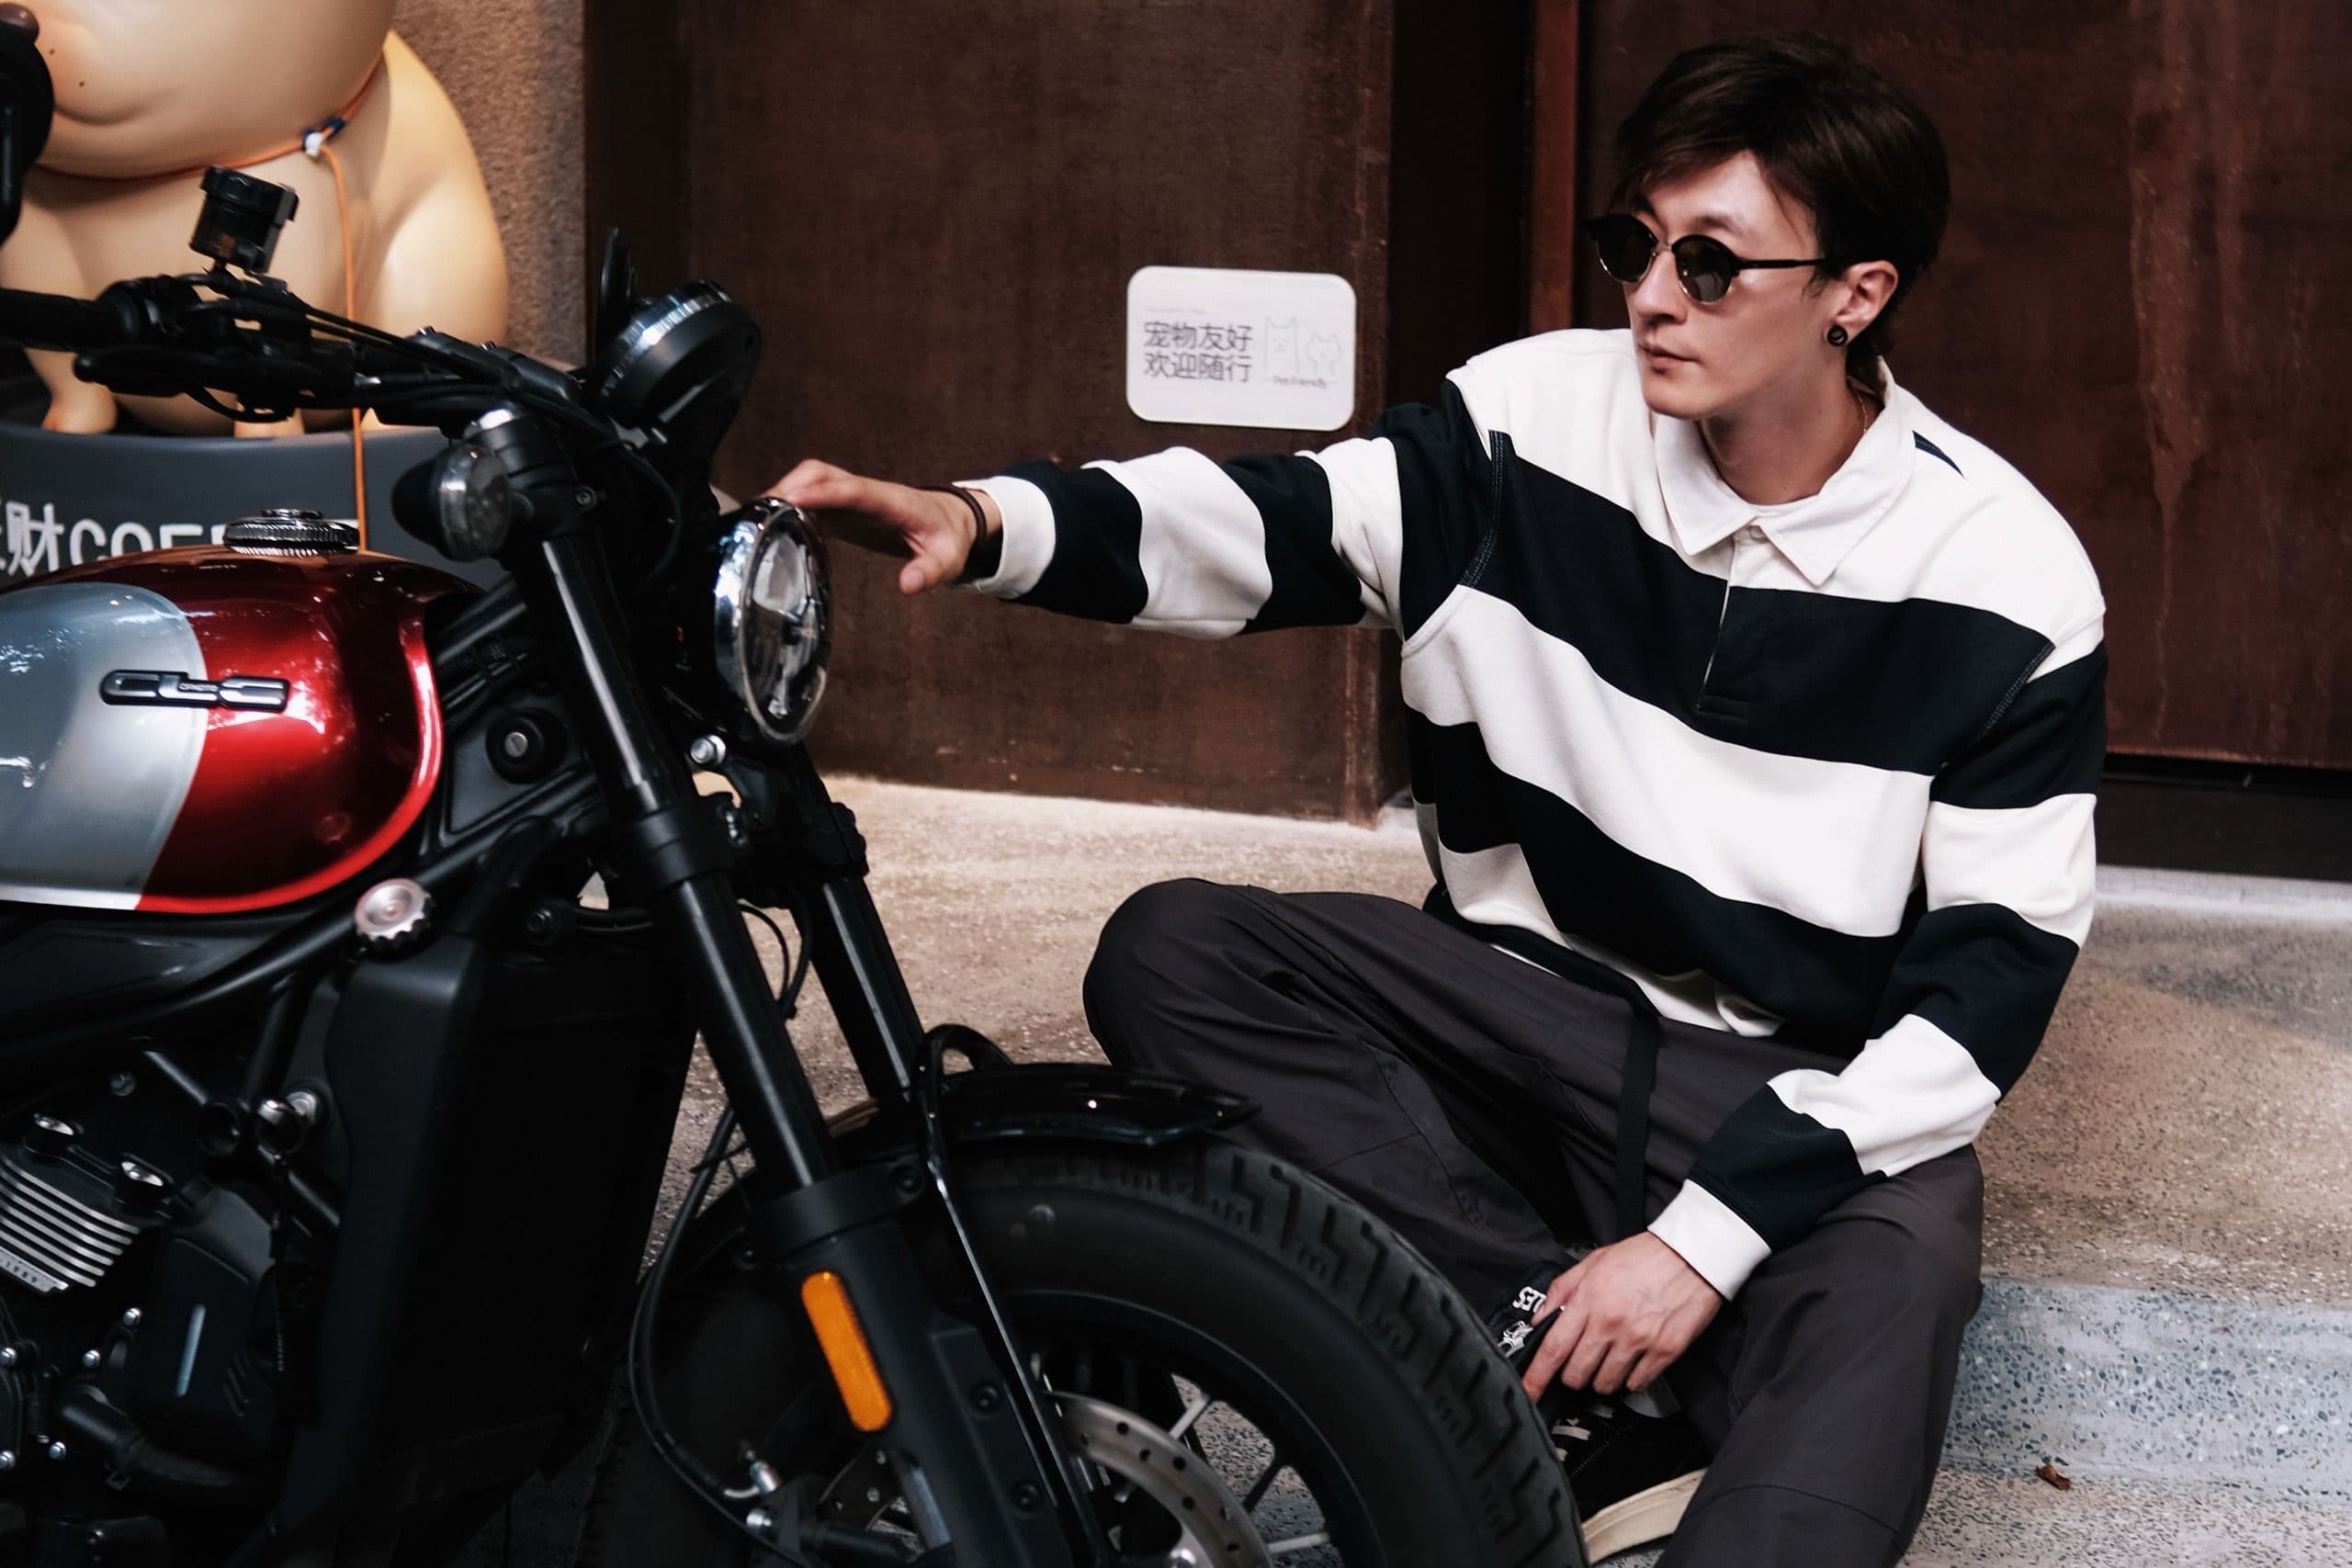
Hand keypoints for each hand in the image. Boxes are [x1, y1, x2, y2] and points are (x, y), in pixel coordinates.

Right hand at [763, 459, 998, 594]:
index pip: (851, 489)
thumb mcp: (948, 559)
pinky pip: (812, 501)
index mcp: (890, 499)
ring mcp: (853, 498)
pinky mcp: (845, 509)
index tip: (790, 498)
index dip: (820, 493)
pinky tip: (775, 531)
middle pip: (820, 474)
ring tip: (757, 519)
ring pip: (812, 482)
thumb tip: (907, 586)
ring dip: (785, 493)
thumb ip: (929, 572)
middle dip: (790, 486)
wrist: (951, 522)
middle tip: (761, 511)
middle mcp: (866, 492)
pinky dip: (791, 509)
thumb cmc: (948, 538)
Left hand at [1522, 1233, 1722, 1399]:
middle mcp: (1611, 1322)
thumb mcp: (1594, 1262)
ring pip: (1605, 1384)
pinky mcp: (1663, 1352)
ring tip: (1609, 1359)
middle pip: (1576, 1373)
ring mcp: (1638, 1340)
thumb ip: (1562, 1290)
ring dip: (1601, 1378)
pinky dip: (1631, 1379)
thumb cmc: (1645, 1256)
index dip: (1536, 1376)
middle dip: (1572, 1375)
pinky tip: (1632, 1360)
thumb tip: (1541, 1317)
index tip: (1529, 1391)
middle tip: (1579, 1362)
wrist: (1692, 1255)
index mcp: (1589, 1299)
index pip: (1553, 1348)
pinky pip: (1636, 1384)